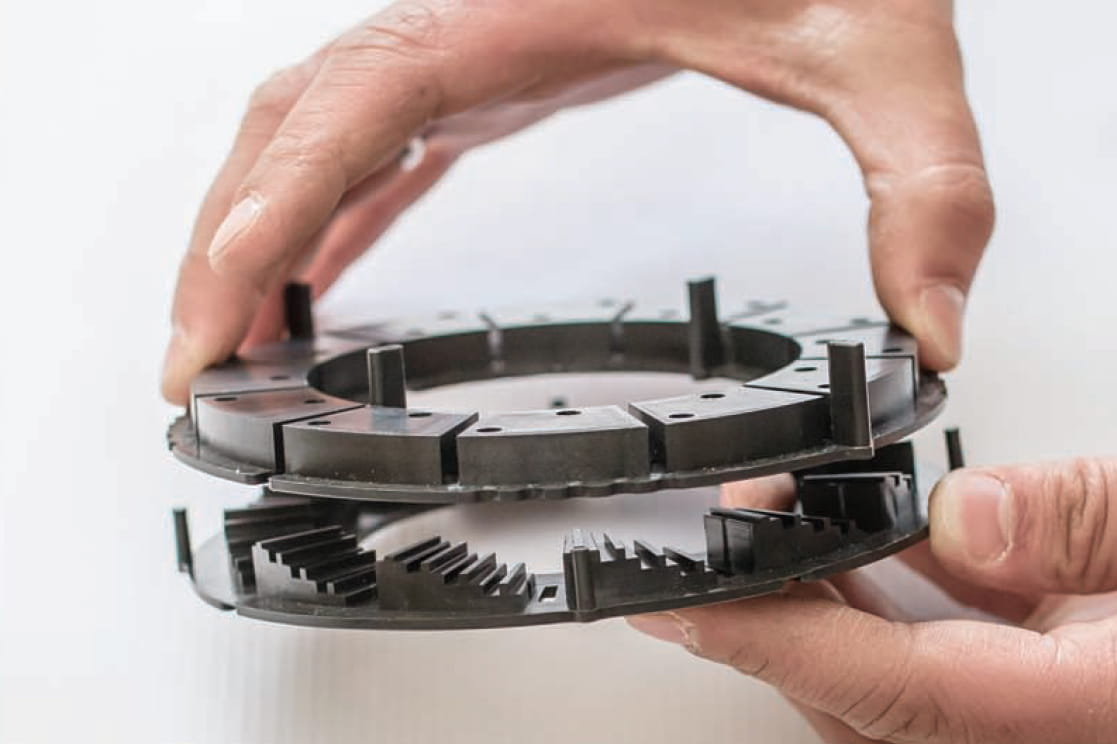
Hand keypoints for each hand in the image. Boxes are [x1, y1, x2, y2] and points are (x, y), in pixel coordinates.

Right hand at [162, 0, 994, 402]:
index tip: (215, 315)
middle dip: (221, 250)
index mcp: (513, 16)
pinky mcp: (487, 68)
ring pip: (306, 133)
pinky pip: (371, 147)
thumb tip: (926, 323)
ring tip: (230, 338)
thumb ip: (920, 183)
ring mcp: (463, 47)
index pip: (347, 116)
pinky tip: (316, 277)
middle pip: (287, 130)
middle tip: (193, 367)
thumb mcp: (881, 49)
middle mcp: (461, 25)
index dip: (265, 218)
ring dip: (253, 231)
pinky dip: (323, 216)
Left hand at [629, 458, 1116, 742]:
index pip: (895, 687)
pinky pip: (936, 663)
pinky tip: (870, 541)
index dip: (775, 640)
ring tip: (789, 517)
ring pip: (892, 688)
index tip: (684, 606)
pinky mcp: (1048, 690)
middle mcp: (1054, 736)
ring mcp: (1045, 720)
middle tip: (736, 528)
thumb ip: (1083, 519)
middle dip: (786, 613)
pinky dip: (887, 602)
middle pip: (871, 701)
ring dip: (829, 601)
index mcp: (1088, 714)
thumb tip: (964, 522)